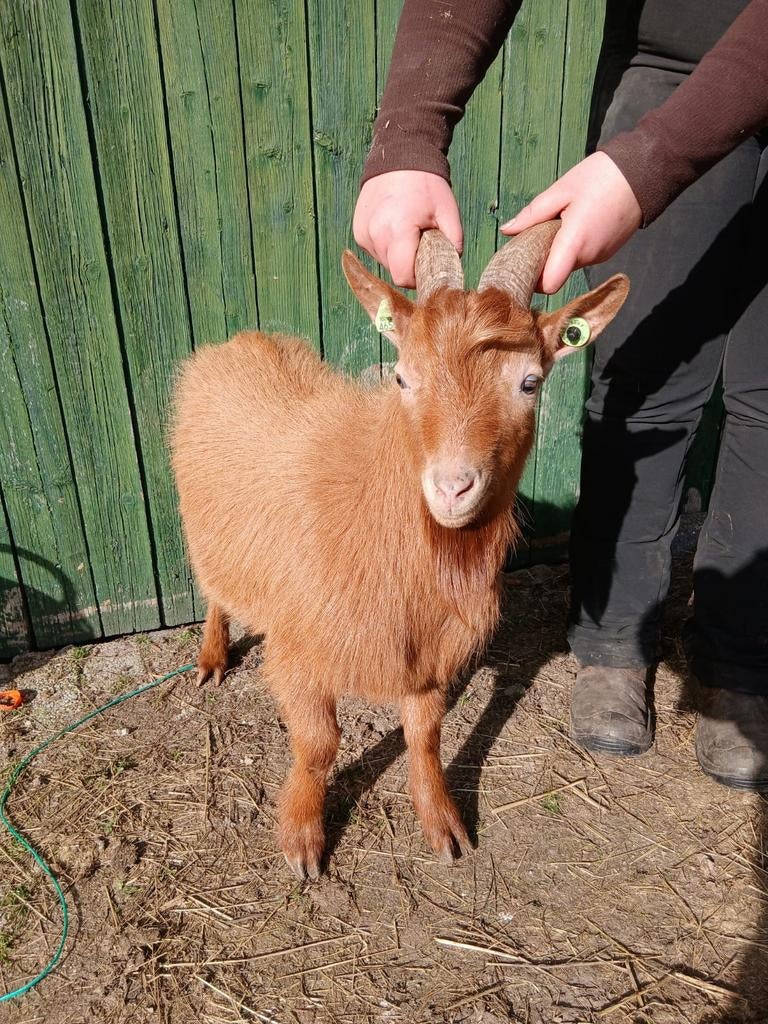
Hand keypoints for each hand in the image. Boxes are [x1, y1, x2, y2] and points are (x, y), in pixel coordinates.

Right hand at [353, 170, 462, 287]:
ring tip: (407, 231)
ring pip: (383, 262)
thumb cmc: (426, 184)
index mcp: (398, 231)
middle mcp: (376, 234)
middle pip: (394, 271)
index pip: (403, 277)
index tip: (425, 267)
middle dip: (408, 264)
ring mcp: (364, 233)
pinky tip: (394, 227)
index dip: (416, 278)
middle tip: (420, 243)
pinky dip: (385, 246)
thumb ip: (454, 241)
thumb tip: (454, 265)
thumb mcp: (448, 211)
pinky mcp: (358, 231)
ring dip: (397, 255)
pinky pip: (374, 250)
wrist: (400, 156)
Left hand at [500, 152, 641, 293]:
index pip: (549, 284)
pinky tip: (575, 224)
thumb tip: (507, 230)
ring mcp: (600, 256)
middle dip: (542, 260)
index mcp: (575, 243)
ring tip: (559, 223)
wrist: (643, 174)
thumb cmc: (601, 177)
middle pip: (555, 274)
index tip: (523, 263)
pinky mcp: (607, 252)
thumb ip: (532, 214)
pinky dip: (573, 248)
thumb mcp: (561, 190)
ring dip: (558, 252)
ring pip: (568, 265)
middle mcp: (589, 256)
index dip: (533, 279)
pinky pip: (582, 257)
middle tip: (535, 234)